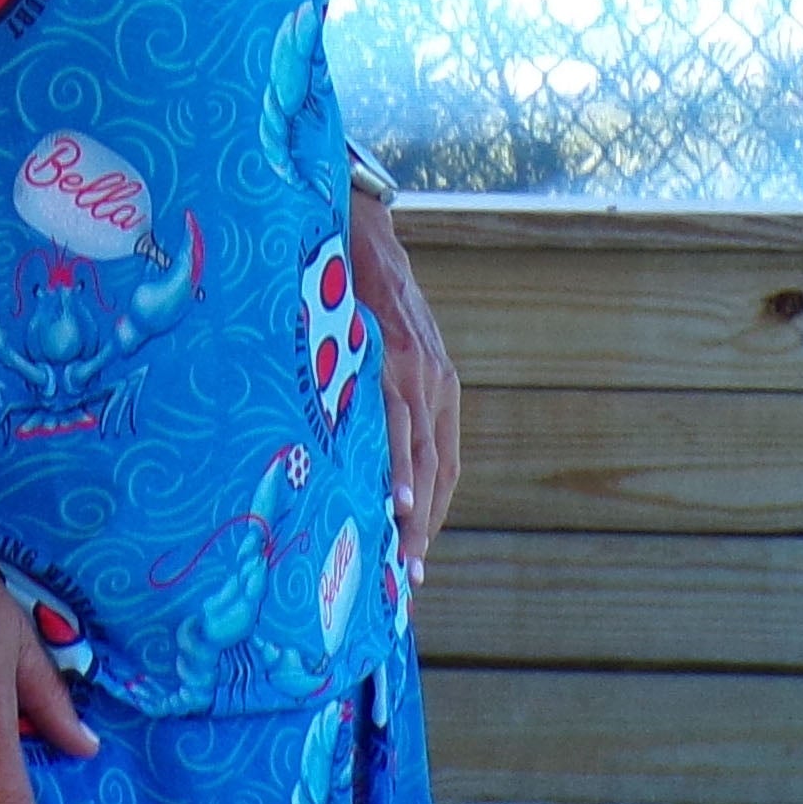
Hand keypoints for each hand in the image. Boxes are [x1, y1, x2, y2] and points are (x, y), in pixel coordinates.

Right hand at [350, 191, 459, 582]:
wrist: (362, 227)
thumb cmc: (361, 286)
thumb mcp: (383, 342)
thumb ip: (383, 385)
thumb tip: (359, 435)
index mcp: (437, 383)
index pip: (443, 461)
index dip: (434, 510)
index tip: (415, 552)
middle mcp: (437, 382)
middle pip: (440, 469)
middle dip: (425, 527)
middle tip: (409, 576)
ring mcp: (419, 371)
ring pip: (422, 456)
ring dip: (416, 512)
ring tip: (405, 556)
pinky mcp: (394, 359)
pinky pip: (397, 423)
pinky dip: (400, 466)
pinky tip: (399, 500)